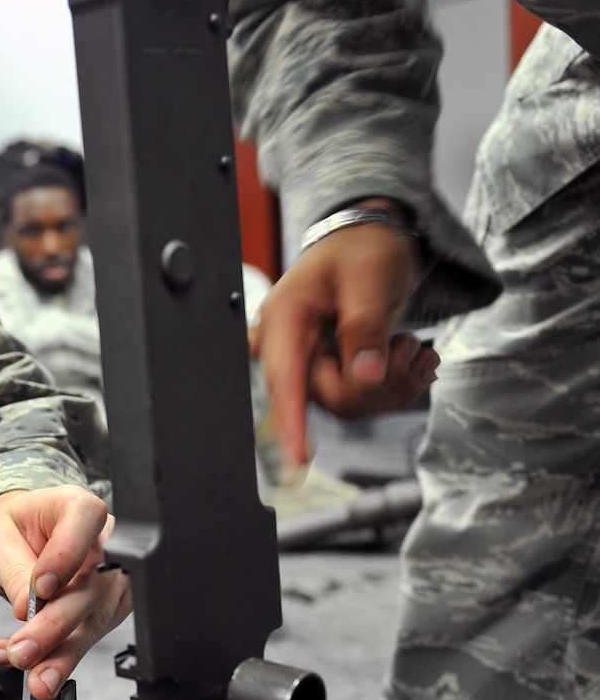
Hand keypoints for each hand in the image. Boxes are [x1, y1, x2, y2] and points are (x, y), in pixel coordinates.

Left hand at [0, 486, 131, 699]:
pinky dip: (58, 659)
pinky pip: (86, 638)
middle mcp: (104, 542)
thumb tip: (27, 606)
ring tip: (36, 679)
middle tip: (23, 651)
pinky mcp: (106, 610)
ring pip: (93, 620)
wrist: (16, 540)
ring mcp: (110, 579)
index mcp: (77, 508)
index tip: (39, 588)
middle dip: (55, 625)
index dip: (66, 558)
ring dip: (61, 655)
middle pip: (91, 585)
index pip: (85, 524)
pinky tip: (35, 669)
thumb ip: (13, 570)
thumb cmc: (11, 530)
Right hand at [252, 213, 435, 466]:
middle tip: (408, 348)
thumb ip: (365, 325)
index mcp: (286, 317)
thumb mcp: (368, 277)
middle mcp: (292, 345)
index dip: (290, 419)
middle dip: (377, 384)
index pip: (284, 377)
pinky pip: (364, 400)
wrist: (372, 242)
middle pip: (328, 396)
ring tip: (414, 348)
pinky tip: (409, 356)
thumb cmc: (362, 249)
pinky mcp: (334, 372)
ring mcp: (313, 362)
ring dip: (392, 384)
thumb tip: (366, 375)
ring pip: (350, 403)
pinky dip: (396, 384)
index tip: (297, 457)